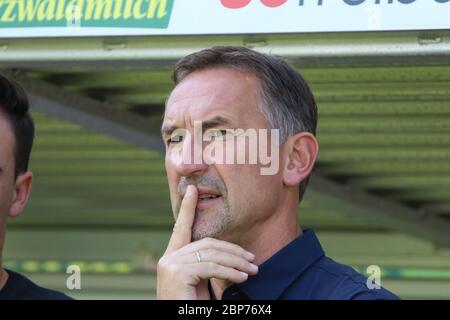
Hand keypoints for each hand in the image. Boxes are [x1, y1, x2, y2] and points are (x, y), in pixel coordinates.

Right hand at [157, 185, 257, 299]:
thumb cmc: (193, 305)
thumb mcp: (202, 283)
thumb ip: (208, 265)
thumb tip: (231, 255)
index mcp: (173, 257)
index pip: (181, 228)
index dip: (188, 208)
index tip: (192, 189)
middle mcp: (168, 257)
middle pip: (207, 243)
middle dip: (233, 250)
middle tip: (253, 260)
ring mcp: (170, 264)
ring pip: (212, 254)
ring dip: (237, 263)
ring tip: (253, 271)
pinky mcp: (176, 272)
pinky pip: (211, 267)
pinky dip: (231, 272)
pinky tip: (243, 278)